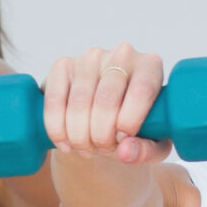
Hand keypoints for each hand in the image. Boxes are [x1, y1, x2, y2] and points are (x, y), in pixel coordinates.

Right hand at [46, 45, 168, 163]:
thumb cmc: (136, 130)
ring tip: (86, 149)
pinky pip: (54, 100)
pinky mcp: (62, 65)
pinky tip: (65, 143)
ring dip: (79, 135)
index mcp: (151, 66)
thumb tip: (126, 151)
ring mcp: (90, 58)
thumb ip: (147, 151)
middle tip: (102, 150)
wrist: (104, 118)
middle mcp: (122, 54)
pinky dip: (57, 128)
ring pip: (79, 101)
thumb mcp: (152, 145)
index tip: (122, 140)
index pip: (141, 91)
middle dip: (102, 135)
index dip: (129, 121)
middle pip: (107, 99)